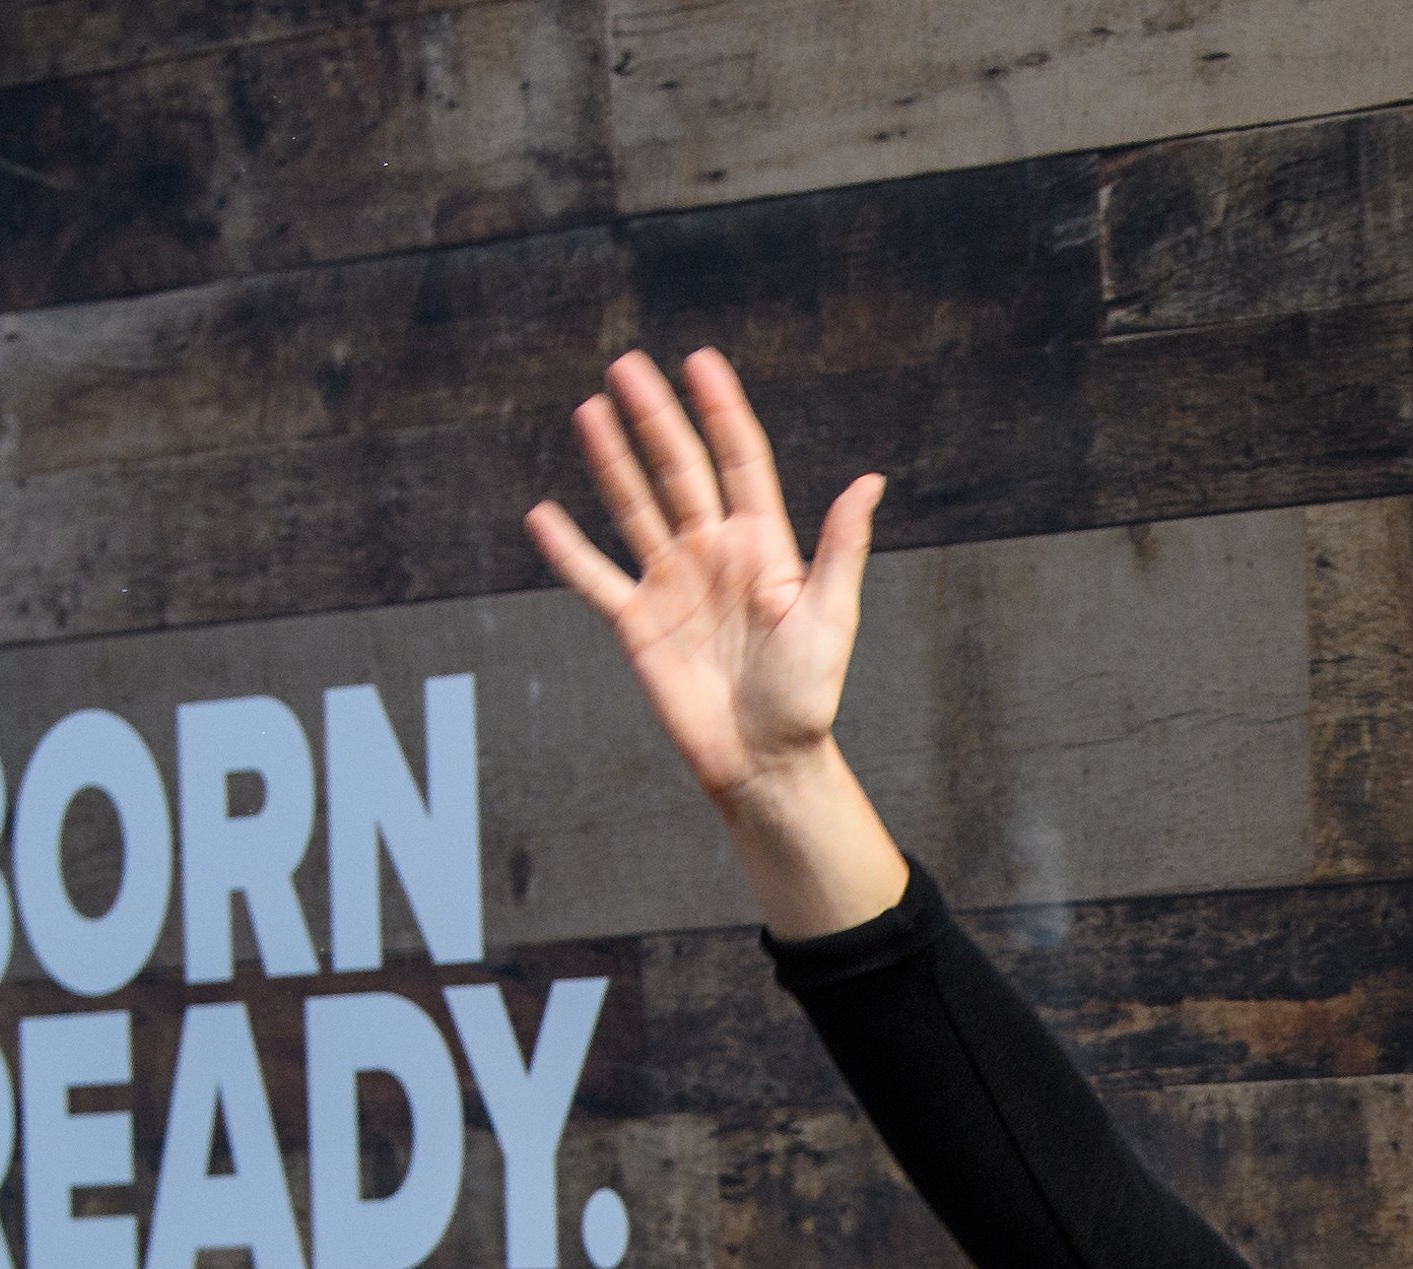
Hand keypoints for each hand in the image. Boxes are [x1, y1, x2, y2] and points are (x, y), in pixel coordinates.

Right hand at [526, 350, 909, 934]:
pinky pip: (595, 577)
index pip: (738, 462)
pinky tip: (543, 513)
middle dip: (655, 419)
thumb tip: (870, 481)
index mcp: (763, 547)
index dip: (720, 411)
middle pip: (679, 470)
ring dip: (612, 461)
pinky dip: (568, 549)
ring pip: (634, 508)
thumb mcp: (832, 618)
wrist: (765, 762)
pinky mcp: (637, 624)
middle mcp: (713, 554)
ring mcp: (672, 585)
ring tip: (589, 409)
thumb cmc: (808, 697)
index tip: (700, 362)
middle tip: (627, 365)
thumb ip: (841, 549)